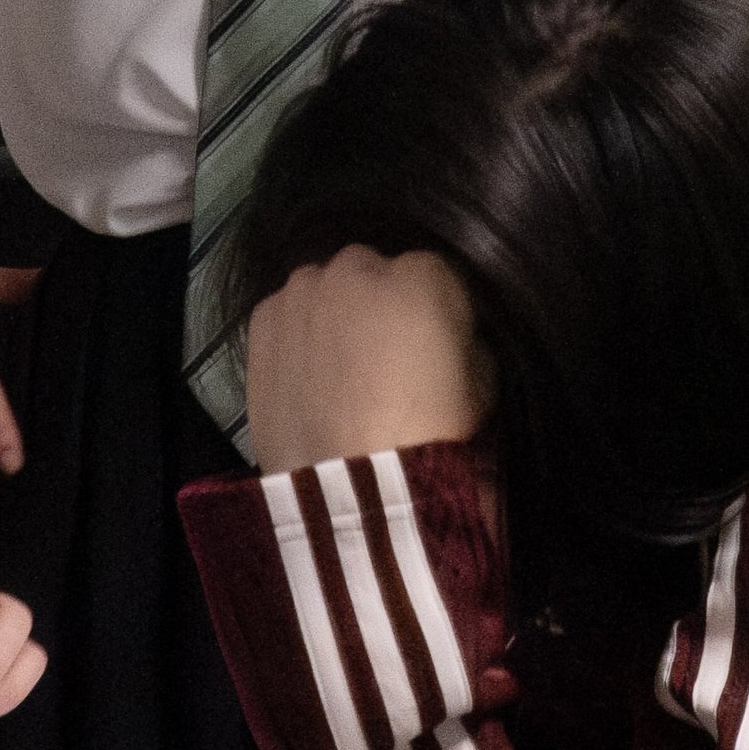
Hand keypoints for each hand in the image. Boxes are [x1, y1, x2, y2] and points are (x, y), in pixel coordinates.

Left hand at [244, 247, 492, 477]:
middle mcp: (358, 267)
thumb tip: (449, 337)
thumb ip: (465, 338)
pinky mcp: (264, 319)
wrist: (356, 483)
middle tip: (383, 358)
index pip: (435, 275)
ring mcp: (303, 290)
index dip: (436, 312)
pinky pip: (285, 315)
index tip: (433, 346)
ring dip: (332, 315)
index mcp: (422, 275)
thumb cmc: (432, 433)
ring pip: (323, 289)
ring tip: (338, 371)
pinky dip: (295, 336)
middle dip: (378, 305)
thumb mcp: (484, 383)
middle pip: (372, 274)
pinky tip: (306, 377)